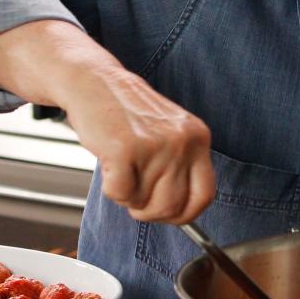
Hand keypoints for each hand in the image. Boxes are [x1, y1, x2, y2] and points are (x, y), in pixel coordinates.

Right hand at [0, 19, 215, 223]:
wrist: (94, 82)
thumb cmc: (127, 113)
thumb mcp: (169, 132)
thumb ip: (181, 167)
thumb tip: (182, 214)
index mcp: (197, 136)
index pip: (205, 194)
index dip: (185, 214)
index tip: (169, 215)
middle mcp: (181, 140)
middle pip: (172, 206)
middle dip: (149, 211)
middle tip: (135, 195)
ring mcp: (154, 144)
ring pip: (143, 203)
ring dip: (128, 195)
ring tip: (122, 167)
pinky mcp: (124, 149)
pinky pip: (120, 194)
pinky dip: (110, 189)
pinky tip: (110, 165)